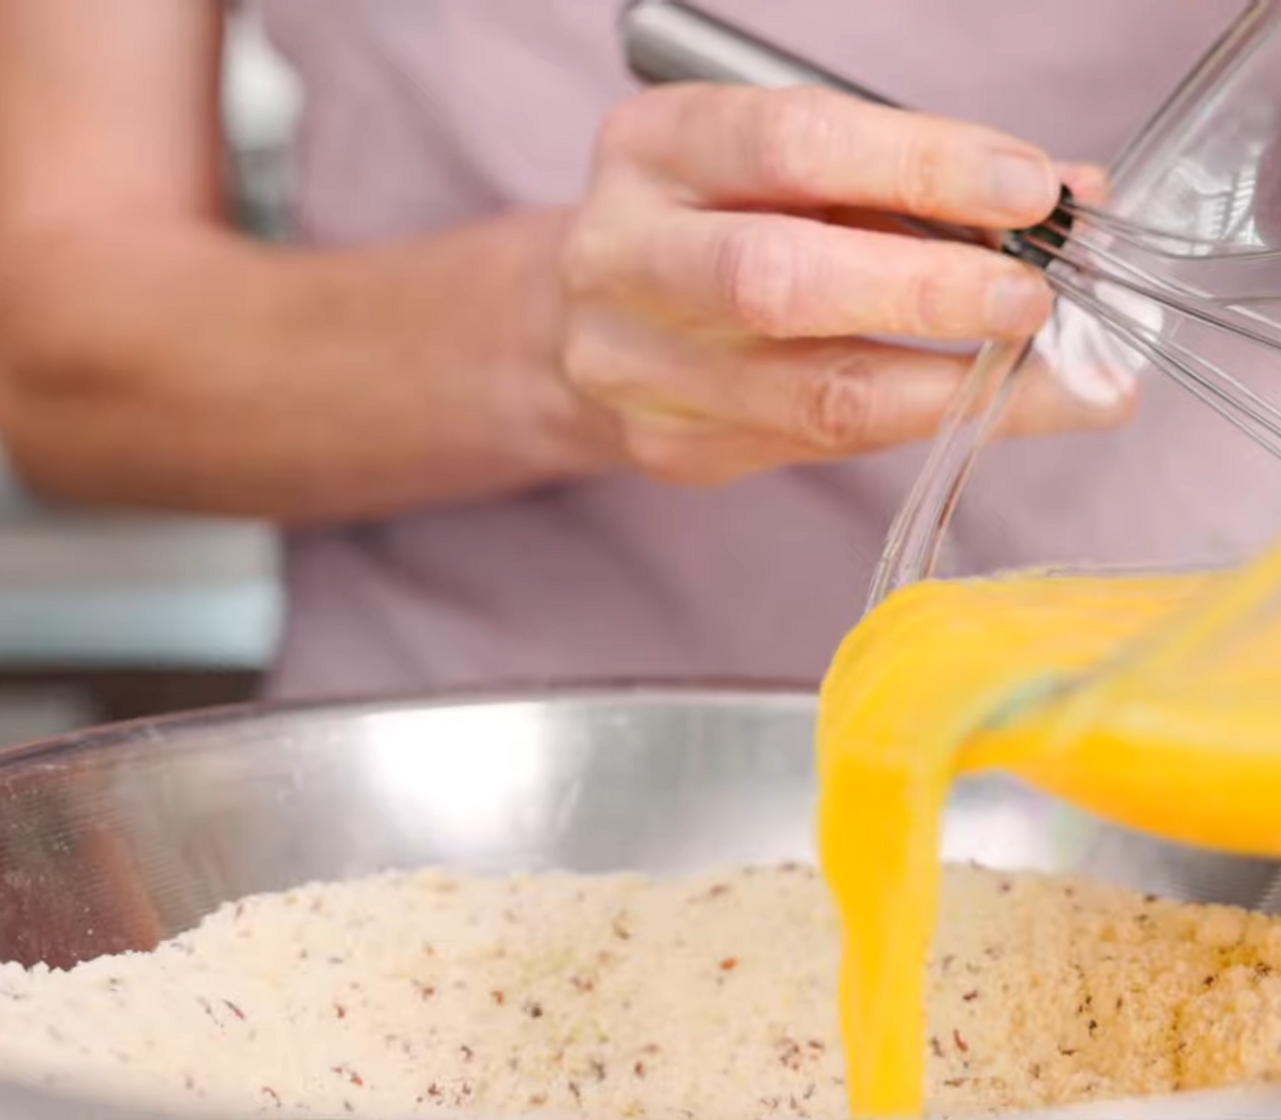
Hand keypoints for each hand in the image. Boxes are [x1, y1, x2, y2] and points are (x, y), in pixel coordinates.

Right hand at [559, 84, 1128, 484]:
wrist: (593, 317)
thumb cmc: (713, 220)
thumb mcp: (787, 165)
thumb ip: (906, 175)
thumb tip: (1068, 199)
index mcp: (654, 149)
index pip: (792, 147)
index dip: (921, 167)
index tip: (1031, 191)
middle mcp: (624, 256)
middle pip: (777, 281)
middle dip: (927, 292)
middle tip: (1032, 300)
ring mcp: (637, 368)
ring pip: (810, 396)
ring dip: (953, 389)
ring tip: (1055, 379)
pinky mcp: (671, 448)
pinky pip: (819, 446)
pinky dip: (921, 427)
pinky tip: (987, 408)